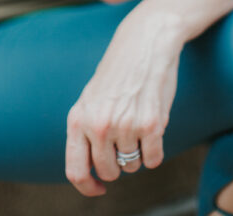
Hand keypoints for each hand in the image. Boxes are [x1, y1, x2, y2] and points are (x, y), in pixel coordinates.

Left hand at [65, 11, 182, 195]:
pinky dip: (155, 152)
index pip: (76, 171)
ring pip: (132, 165)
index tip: (99, 189)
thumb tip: (87, 173)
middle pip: (108, 172)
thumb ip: (84, 131)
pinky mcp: (150, 124)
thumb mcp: (90, 98)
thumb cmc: (119, 72)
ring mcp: (124, 125)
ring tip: (138, 122)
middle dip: (118, 163)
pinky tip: (153, 129)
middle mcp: (98, 125)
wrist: (144, 42)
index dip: (87, 187)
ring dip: (138, 152)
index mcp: (78, 119)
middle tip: (125, 140)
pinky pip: (153, 159)